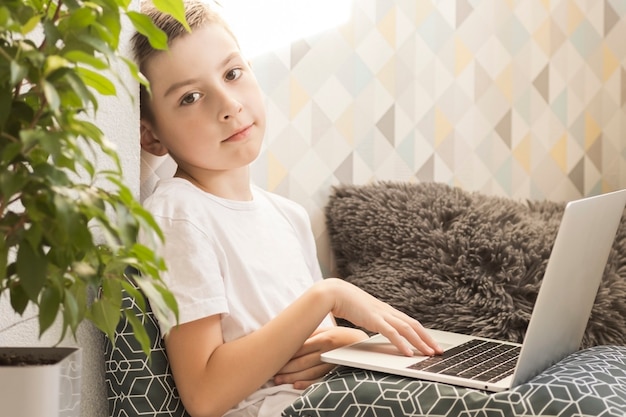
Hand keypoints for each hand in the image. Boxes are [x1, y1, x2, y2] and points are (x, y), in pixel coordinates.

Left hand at [273, 326, 367, 388]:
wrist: (366, 347)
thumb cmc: (344, 336)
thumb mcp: (329, 330)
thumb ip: (312, 333)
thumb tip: (295, 336)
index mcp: (324, 338)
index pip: (300, 347)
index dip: (286, 354)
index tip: (274, 358)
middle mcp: (327, 351)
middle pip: (301, 361)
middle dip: (285, 368)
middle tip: (272, 372)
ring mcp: (331, 364)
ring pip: (308, 372)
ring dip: (292, 377)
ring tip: (279, 380)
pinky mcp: (336, 373)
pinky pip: (319, 380)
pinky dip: (306, 384)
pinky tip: (295, 386)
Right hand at [322, 278, 442, 356]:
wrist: (335, 293)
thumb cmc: (348, 303)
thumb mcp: (365, 314)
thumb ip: (374, 321)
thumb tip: (379, 329)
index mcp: (387, 311)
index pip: (410, 322)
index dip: (423, 333)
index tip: (432, 344)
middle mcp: (388, 312)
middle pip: (414, 326)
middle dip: (427, 339)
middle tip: (438, 352)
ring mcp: (382, 314)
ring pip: (407, 329)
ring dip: (420, 342)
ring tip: (429, 353)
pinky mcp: (374, 319)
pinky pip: (391, 333)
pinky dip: (401, 343)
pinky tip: (408, 353)